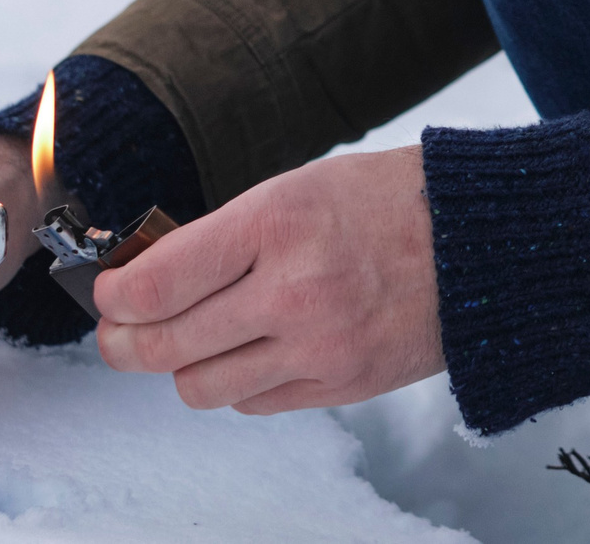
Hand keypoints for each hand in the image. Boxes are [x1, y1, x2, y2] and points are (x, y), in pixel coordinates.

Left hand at [92, 145, 442, 413]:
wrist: (480, 243)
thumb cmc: (389, 201)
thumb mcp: (299, 187)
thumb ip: (225, 234)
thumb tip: (149, 274)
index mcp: (278, 224)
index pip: (157, 283)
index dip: (114, 293)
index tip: (109, 289)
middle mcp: (294, 291)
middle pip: (164, 344)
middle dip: (125, 341)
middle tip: (120, 329)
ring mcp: (319, 348)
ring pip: (199, 387)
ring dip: (182, 366)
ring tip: (191, 340)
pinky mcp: (341, 386)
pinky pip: (253, 403)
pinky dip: (240, 382)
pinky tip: (254, 348)